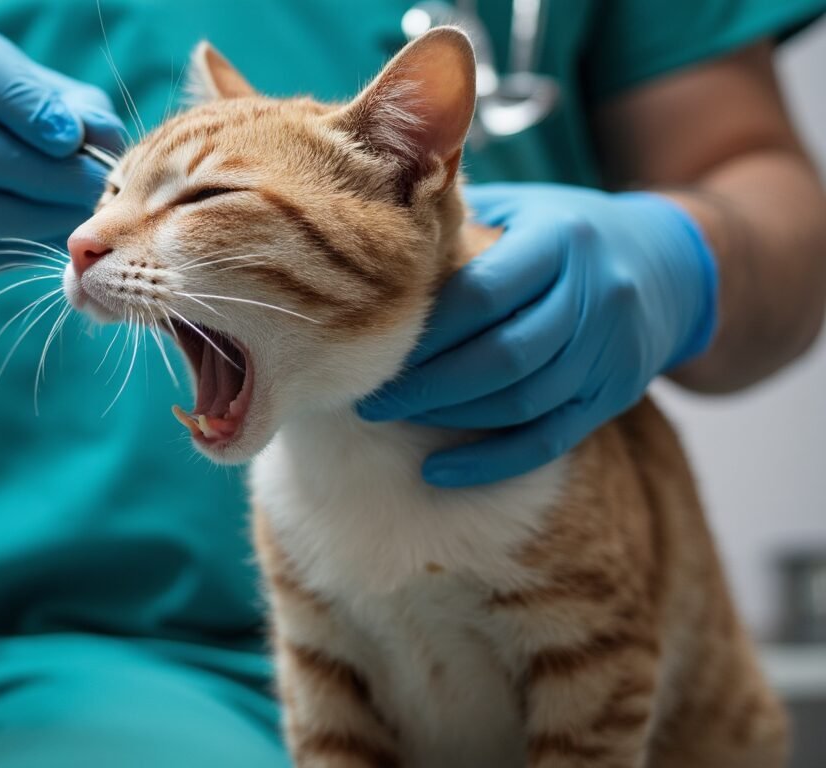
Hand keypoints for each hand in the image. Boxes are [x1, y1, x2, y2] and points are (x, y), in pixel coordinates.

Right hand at [0, 20, 124, 283]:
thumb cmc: (14, 122)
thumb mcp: (52, 100)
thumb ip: (82, 115)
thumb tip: (103, 141)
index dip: (27, 108)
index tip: (72, 141)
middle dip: (34, 176)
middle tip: (87, 195)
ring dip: (22, 222)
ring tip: (71, 225)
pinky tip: (36, 243)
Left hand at [358, 184, 717, 486]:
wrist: (671, 262)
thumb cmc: (564, 232)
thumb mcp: (522, 206)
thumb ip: (458, 220)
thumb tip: (368, 226)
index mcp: (563, 240)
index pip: (484, 294)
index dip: (426, 330)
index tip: (372, 347)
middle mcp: (595, 296)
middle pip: (503, 356)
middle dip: (428, 385)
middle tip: (371, 397)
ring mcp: (611, 352)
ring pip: (523, 402)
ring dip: (451, 419)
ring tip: (396, 418)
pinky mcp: (617, 395)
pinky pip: (549, 440)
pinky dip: (492, 462)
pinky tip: (439, 472)